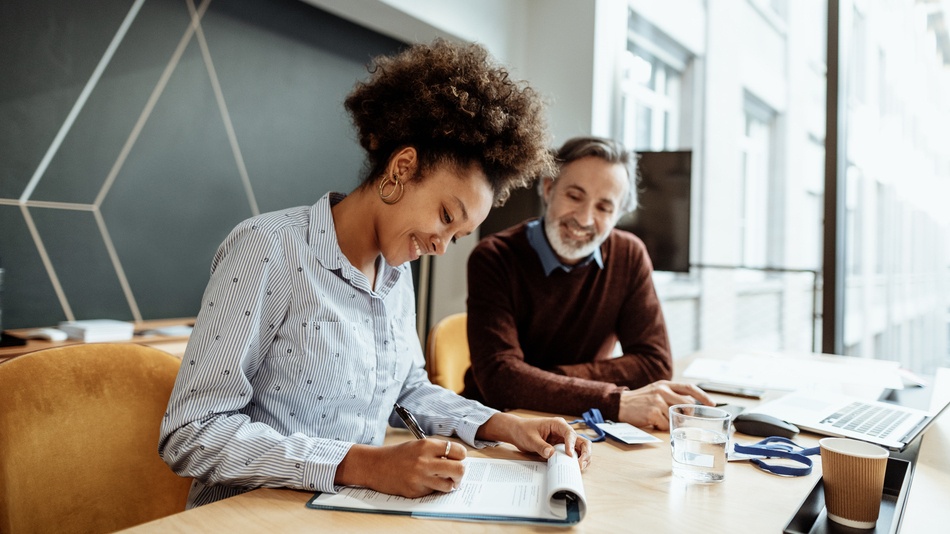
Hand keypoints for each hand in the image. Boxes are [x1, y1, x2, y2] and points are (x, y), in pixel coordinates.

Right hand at [335, 438, 466, 497]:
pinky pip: (433, 492)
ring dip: (449, 483)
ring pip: (449, 485)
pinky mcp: (416, 491)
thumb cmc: (397, 455)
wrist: (375, 466)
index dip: (462, 456)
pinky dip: (433, 488)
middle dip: (461, 473)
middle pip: (459, 469)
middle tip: (457, 473)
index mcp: (427, 446)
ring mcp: (420, 478)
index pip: (458, 451)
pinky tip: (425, 483)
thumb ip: (436, 450)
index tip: (460, 459)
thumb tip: (457, 458)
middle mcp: (425, 461)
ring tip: (443, 480)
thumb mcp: (417, 445)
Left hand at [476, 413, 591, 470]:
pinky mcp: (561, 448)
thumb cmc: (523, 431)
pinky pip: (573, 455)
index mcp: (558, 424)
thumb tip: (551, 454)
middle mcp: (564, 432)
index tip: (569, 455)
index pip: (570, 434)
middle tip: (580, 465)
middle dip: (585, 453)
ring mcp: (564, 441)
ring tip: (579, 468)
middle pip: (581, 441)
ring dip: (583, 458)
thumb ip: (541, 446)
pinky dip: (576, 461)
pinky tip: (573, 469)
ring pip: (581, 449)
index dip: (571, 444)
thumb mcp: (530, 439)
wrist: (517, 432)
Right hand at [618, 380, 714, 429]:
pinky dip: (662, 426)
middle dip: (688, 414)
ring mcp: (658, 401)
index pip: (689, 388)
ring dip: (670, 421)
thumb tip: (691, 407)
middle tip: (682, 419)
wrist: (620, 404)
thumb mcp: (656, 391)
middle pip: (687, 404)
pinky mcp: (653, 412)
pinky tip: (653, 422)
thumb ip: (672, 395)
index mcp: (665, 384)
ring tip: (659, 418)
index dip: (703, 396)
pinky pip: (666, 424)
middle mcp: (663, 390)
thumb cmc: (640, 400)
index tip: (712, 404)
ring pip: (676, 416)